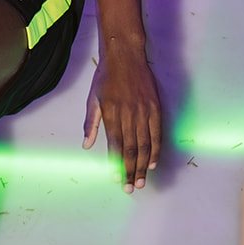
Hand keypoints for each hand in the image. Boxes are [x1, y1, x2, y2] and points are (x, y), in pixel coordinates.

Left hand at [83, 45, 161, 191]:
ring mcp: (144, 111)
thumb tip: (86, 145)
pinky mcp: (155, 108)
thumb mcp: (93, 98)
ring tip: (141, 181)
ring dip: (143, 165)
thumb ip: (90, 123)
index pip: (115, 145)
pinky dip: (155, 150)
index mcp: (111, 113)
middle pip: (131, 149)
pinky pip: (157, 133)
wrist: (125, 56)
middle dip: (130, 171)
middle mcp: (129, 114)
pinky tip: (152, 162)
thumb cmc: (106, 77)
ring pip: (145, 145)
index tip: (116, 179)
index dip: (116, 164)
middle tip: (130, 188)